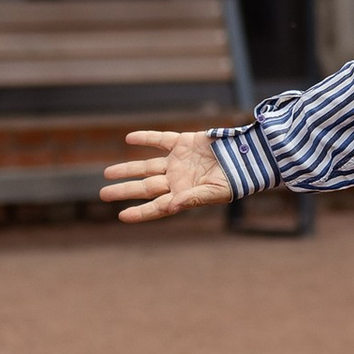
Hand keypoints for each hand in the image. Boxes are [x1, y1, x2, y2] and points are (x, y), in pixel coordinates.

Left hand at [103, 128, 232, 221]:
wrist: (250, 156)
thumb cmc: (236, 180)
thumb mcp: (215, 193)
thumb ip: (192, 199)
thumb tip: (170, 206)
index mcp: (183, 195)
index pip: (157, 207)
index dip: (140, 212)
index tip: (122, 216)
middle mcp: (177, 180)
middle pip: (145, 187)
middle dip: (124, 190)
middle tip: (103, 195)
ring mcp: (178, 161)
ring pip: (147, 166)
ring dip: (127, 168)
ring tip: (107, 173)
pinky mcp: (183, 142)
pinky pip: (160, 140)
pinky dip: (145, 138)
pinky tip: (129, 138)